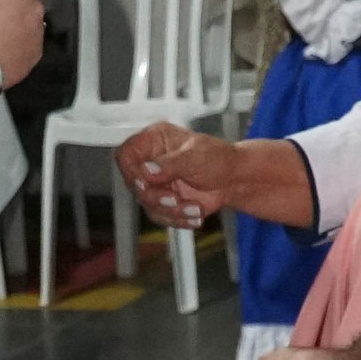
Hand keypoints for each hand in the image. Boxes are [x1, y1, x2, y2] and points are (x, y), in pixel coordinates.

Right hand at [0, 0, 44, 86]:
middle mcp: (34, 3)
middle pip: (28, 0)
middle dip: (16, 6)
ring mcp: (39, 30)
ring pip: (31, 23)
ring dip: (20, 27)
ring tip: (1, 41)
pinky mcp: (38, 53)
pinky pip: (30, 45)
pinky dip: (20, 48)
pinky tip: (5, 55)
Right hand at [119, 120, 239, 225]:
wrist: (234, 181)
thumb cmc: (219, 159)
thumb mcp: (196, 156)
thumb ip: (170, 163)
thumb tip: (148, 169)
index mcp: (155, 141)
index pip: (126, 154)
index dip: (130, 171)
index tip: (145, 182)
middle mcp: (151, 161)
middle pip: (133, 183)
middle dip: (156, 197)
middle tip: (175, 199)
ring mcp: (155, 183)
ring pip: (146, 204)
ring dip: (171, 211)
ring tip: (195, 207)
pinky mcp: (162, 201)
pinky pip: (159, 216)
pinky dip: (178, 219)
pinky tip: (195, 213)